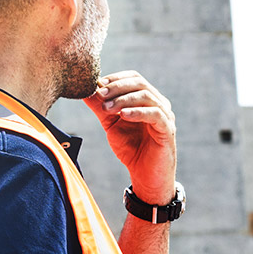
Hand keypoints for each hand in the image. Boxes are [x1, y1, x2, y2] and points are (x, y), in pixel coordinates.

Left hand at [84, 71, 176, 204]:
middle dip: (117, 87)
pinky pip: (155, 115)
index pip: (134, 78)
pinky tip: (123, 115)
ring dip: (124, 99)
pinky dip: (138, 112)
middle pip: (140, 84)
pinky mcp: (167, 130)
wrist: (145, 175)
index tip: (97, 83)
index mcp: (147, 100)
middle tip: (100, 94)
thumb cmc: (132, 149)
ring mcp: (165, 116)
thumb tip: (85, 90)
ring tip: (107, 108)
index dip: (116, 78)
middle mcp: (159, 104)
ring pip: (147, 97)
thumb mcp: (111, 124)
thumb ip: (101, 107)